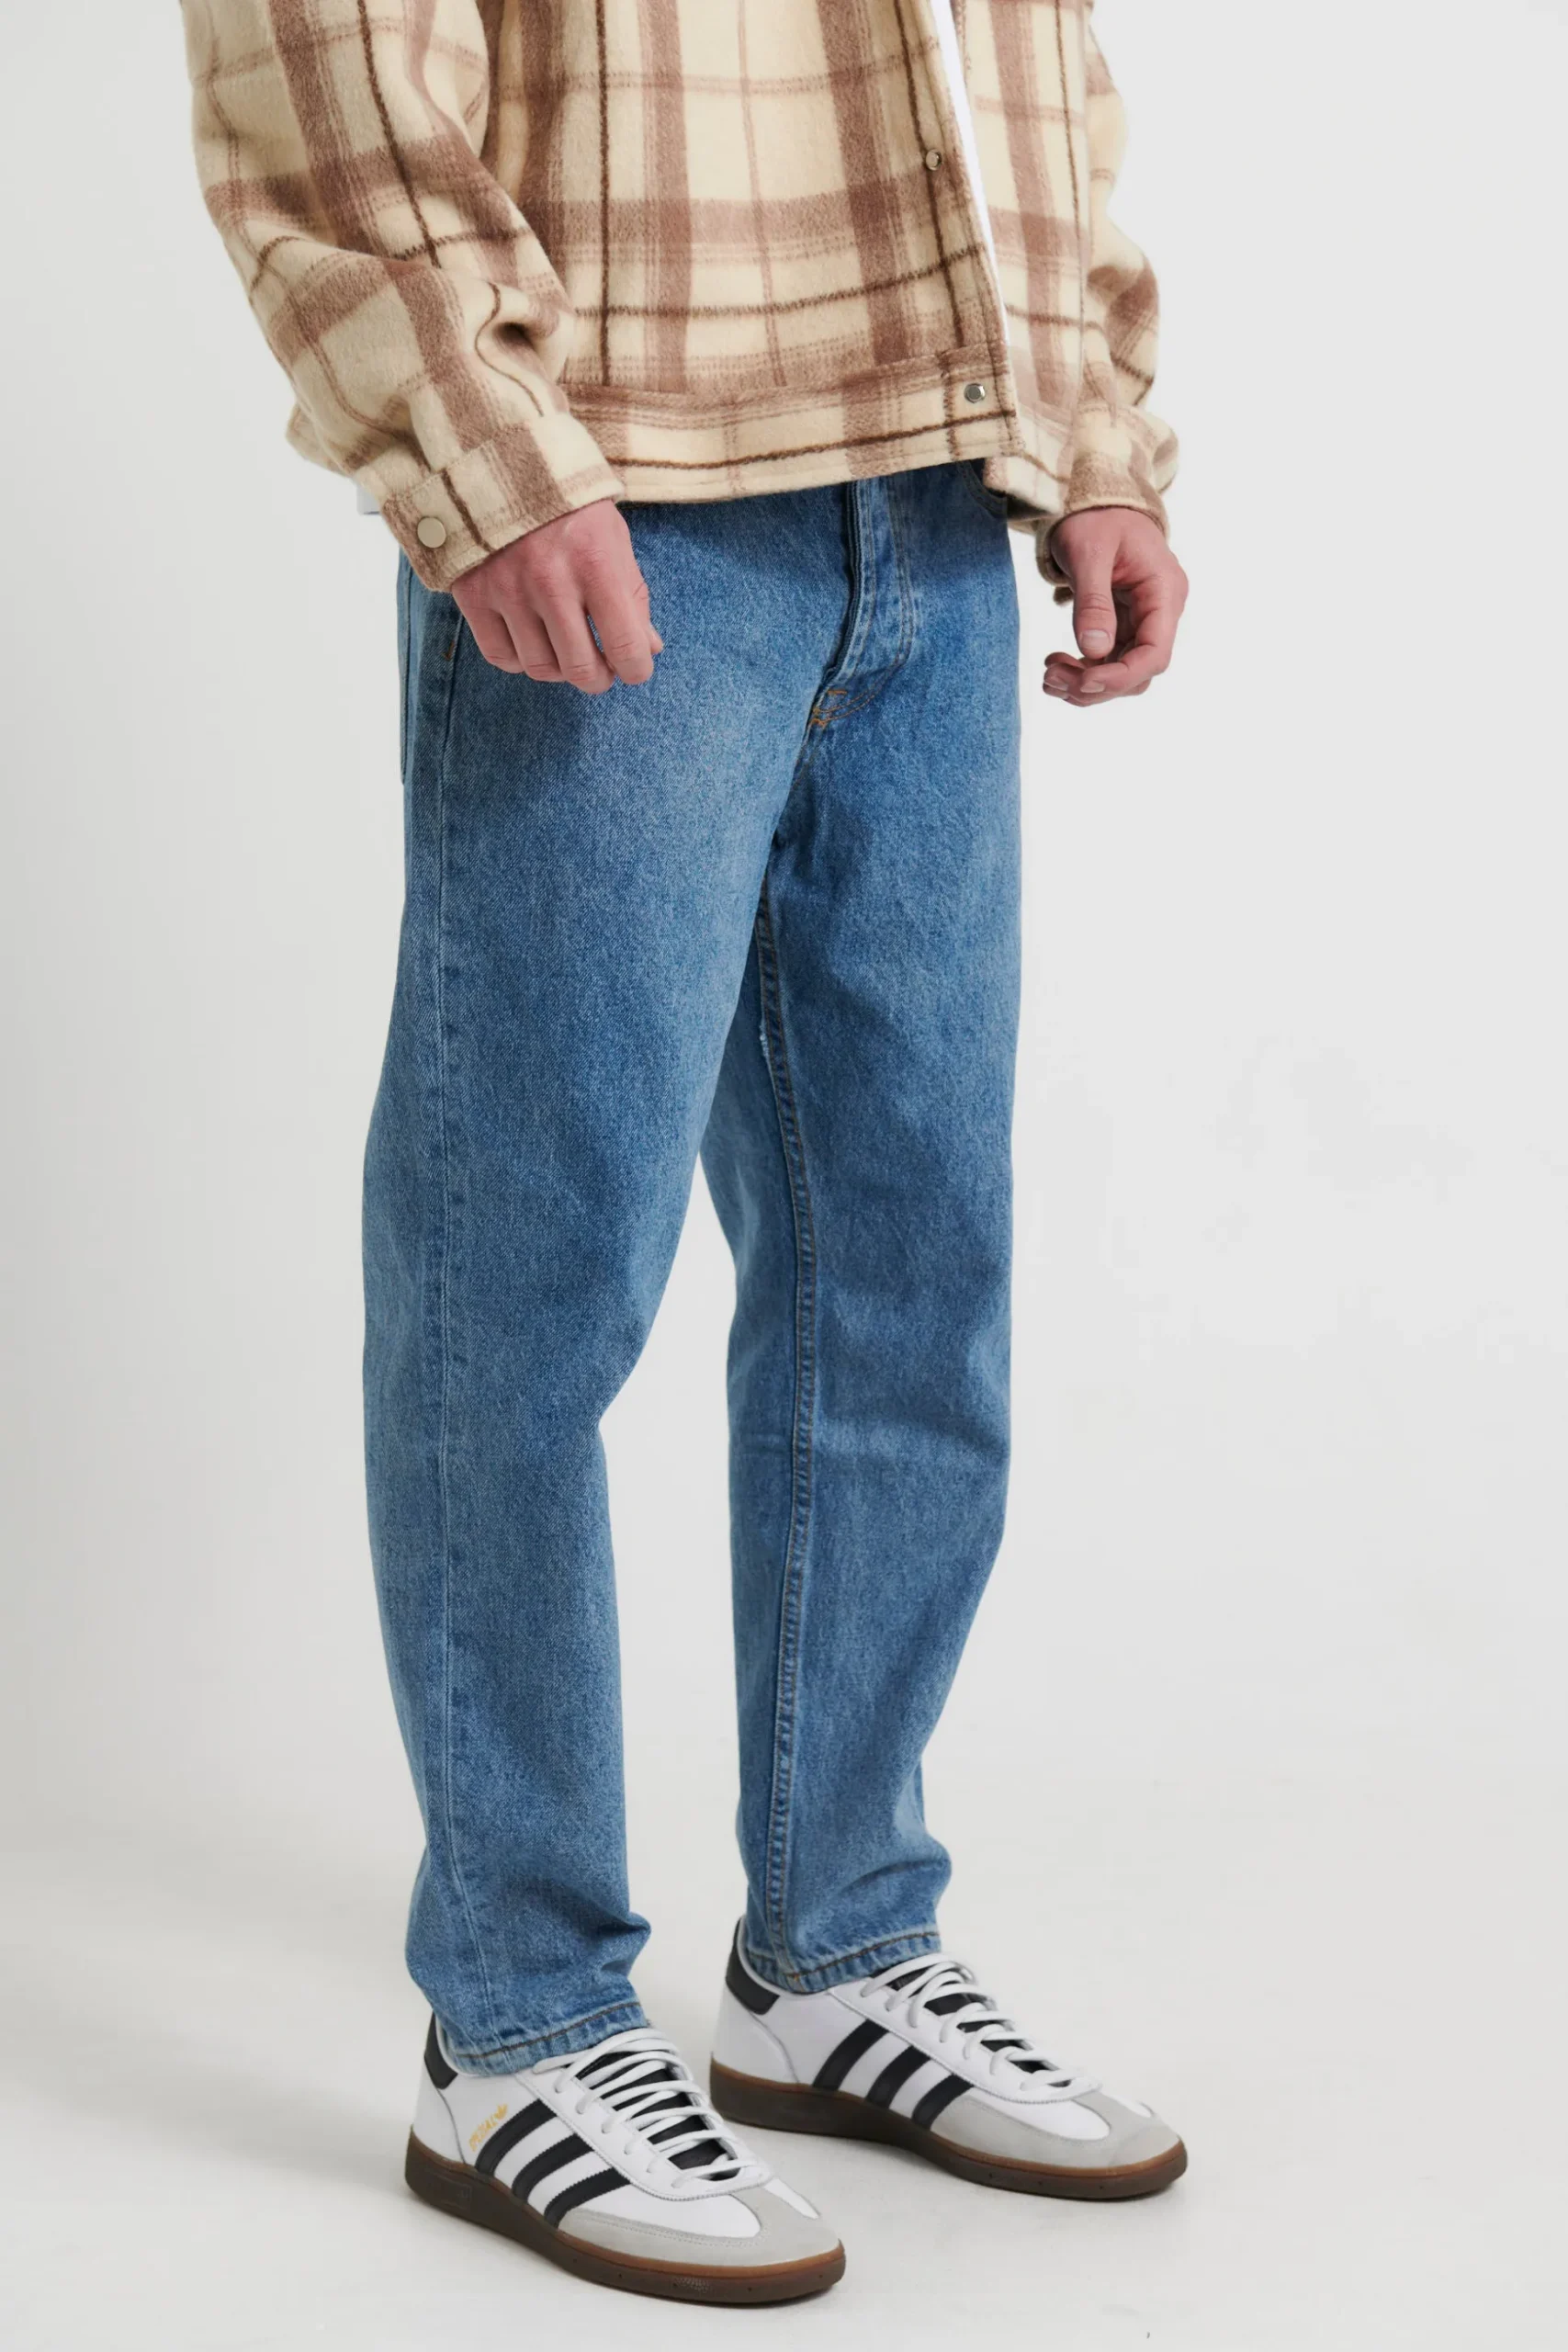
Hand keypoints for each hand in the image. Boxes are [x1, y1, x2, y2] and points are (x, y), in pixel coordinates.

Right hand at [451, 499, 662, 690]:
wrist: (499, 462)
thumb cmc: (567, 504)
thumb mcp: (612, 537)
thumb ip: (631, 595)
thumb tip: (648, 649)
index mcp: (595, 564)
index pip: (625, 645)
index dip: (636, 670)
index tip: (634, 668)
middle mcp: (550, 581)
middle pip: (580, 668)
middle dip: (598, 679)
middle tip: (601, 670)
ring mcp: (508, 590)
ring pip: (539, 668)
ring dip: (559, 670)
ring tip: (566, 652)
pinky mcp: (474, 594)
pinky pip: (501, 656)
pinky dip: (520, 660)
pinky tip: (532, 642)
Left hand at [1043, 508, 1186, 708]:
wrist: (1094, 499)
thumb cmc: (1095, 516)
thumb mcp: (1089, 553)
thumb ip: (1093, 602)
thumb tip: (1095, 650)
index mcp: (1164, 591)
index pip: (1155, 654)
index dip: (1120, 677)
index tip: (1082, 682)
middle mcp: (1161, 610)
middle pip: (1138, 672)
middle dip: (1096, 684)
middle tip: (1052, 676)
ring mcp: (1143, 619)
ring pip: (1121, 673)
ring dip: (1085, 684)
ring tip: (1049, 674)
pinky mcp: (1123, 624)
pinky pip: (1108, 661)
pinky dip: (1082, 671)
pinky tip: (1055, 665)